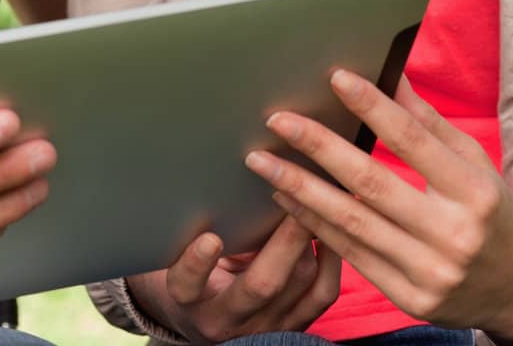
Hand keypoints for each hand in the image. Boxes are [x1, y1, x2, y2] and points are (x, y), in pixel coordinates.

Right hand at [126, 214, 338, 343]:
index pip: (187, 286)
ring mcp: (266, 327)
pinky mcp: (296, 326)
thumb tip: (232, 186)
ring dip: (310, 239)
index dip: (197, 264)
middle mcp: (228, 320)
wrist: (207, 319)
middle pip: (260, 284)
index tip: (210, 238)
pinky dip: (331, 259)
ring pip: (300, 285)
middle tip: (296, 195)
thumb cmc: (192, 272)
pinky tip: (328, 229)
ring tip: (317, 201)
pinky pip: (323, 294)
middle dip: (284, 239)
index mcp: (192, 300)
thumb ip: (199, 232)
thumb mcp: (181, 255)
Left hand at [245, 70, 512, 336]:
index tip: (334, 77)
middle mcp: (452, 234)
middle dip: (317, 147)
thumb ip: (427, 121)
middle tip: (277, 120)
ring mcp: (429, 272)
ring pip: (351, 223)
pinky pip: (351, 256)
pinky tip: (286, 199)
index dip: (371, 106)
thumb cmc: (490, 211)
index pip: (412, 140)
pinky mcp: (409, 299)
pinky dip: (314, 225)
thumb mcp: (472, 161)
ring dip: (300, 189)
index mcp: (472, 191)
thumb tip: (387, 73)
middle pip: (370, 183)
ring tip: (263, 162)